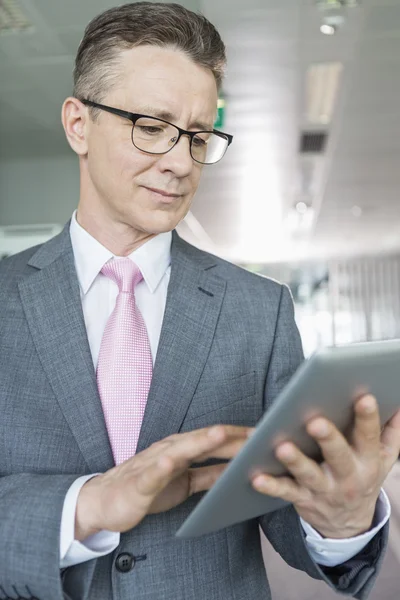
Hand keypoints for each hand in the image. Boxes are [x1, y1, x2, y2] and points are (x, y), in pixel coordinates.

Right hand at [75, 424, 253, 539]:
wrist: (105, 501)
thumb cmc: (147, 490)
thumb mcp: (185, 483)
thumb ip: (209, 475)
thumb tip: (237, 471)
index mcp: (183, 450)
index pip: (216, 440)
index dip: (240, 436)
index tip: (266, 434)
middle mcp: (170, 450)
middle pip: (204, 440)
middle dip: (230, 436)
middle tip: (256, 433)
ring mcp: (154, 463)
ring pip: (180, 450)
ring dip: (199, 441)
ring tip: (220, 434)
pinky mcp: (140, 482)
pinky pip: (152, 474)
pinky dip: (161, 466)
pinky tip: (171, 461)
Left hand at [251, 395, 399, 538]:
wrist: (350, 524)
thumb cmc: (363, 476)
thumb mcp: (384, 458)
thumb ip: (391, 431)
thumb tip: (398, 402)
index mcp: (368, 460)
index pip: (369, 437)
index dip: (368, 418)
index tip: (364, 397)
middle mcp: (348, 476)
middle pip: (339, 456)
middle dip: (329, 439)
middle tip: (316, 422)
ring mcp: (325, 489)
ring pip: (310, 475)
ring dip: (295, 461)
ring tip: (282, 447)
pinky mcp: (304, 499)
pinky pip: (286, 492)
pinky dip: (271, 486)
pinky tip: (256, 477)